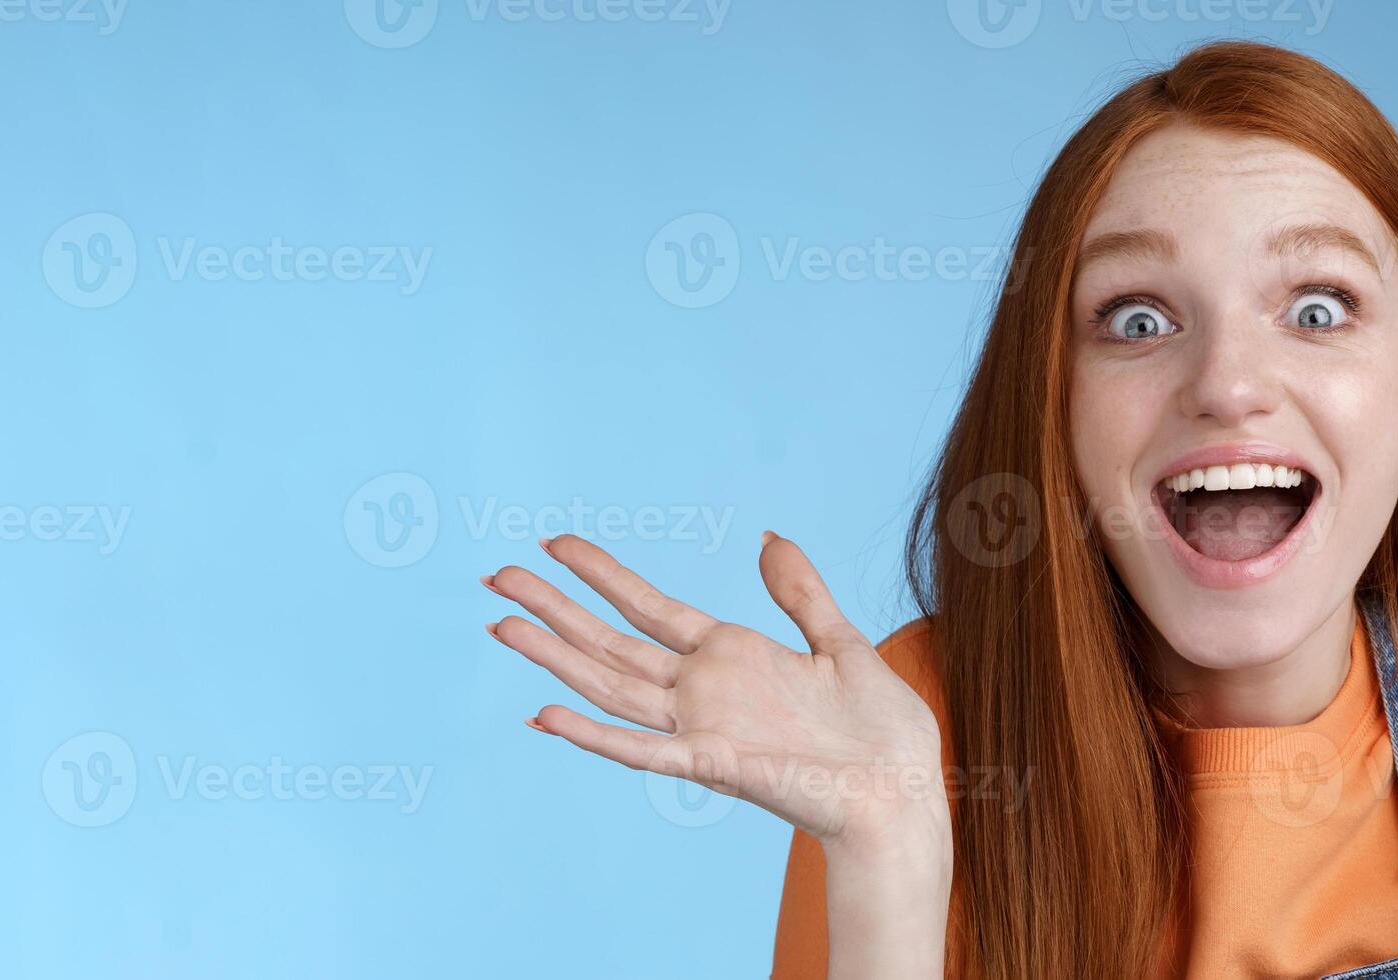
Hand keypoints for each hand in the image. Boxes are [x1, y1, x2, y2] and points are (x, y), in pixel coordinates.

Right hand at [483, 532, 946, 849]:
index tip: (555, 544)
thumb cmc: (879, 729)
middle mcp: (706, 691)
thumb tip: (768, 538)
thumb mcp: (841, 642)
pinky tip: (546, 715)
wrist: (902, 790)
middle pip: (613, 644)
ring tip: (503, 627)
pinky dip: (595, 736)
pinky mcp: (716, 765)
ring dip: (557, 659)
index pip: (650, 608)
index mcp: (733, 656)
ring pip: (614, 688)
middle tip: (495, 577)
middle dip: (555, 610)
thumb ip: (800, 593)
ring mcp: (704, 729)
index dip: (603, 575)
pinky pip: (644, 751)